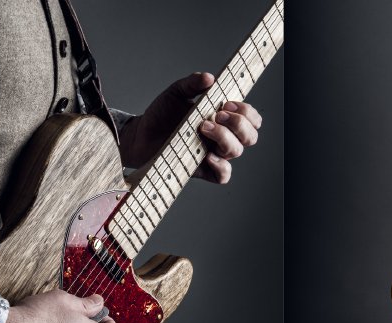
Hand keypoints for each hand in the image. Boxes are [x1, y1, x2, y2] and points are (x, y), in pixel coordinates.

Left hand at [118, 72, 261, 183]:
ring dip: (225, 138)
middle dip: (239, 124)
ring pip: (236, 151)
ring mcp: (213, 154)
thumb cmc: (161, 114)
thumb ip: (192, 83)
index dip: (247, 112)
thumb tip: (209, 78)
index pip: (250, 118)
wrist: (140, 135)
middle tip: (218, 115)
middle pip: (250, 136)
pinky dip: (220, 167)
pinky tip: (207, 157)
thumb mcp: (176, 93)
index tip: (228, 104)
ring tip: (203, 127)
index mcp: (222, 118)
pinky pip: (222, 176)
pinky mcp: (201, 170)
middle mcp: (222, 137)